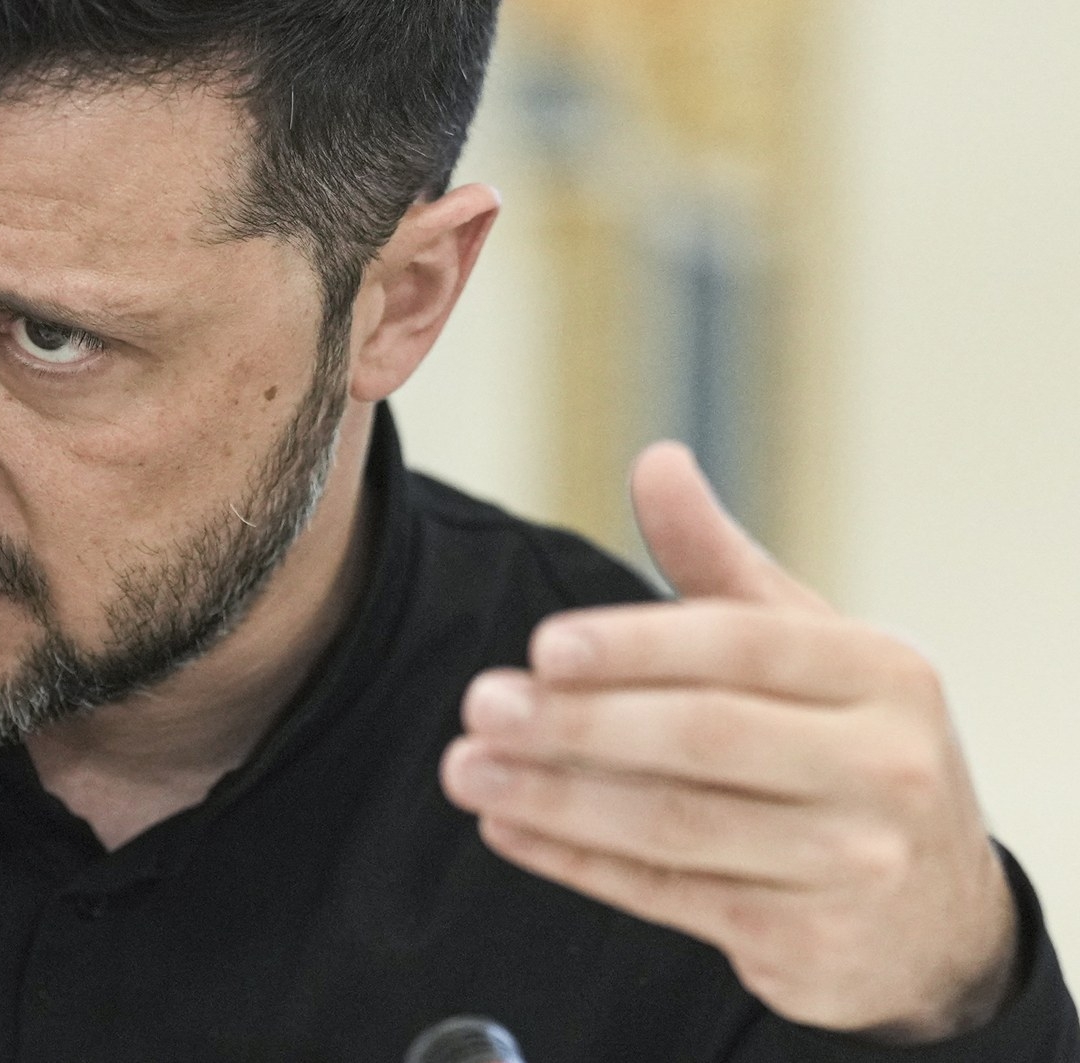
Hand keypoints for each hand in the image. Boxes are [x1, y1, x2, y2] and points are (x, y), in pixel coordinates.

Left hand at [439, 442, 1018, 1041]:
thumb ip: (718, 562)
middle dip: (576, 724)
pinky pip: (668, 897)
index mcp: (883, 673)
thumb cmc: (845, 749)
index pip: (743, 646)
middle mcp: (883, 767)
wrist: (937, 914)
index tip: (541, 648)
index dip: (636, 646)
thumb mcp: (810, 649)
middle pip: (703, 739)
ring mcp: (852, 863)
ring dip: (554, 798)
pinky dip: (576, 863)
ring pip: (675, 826)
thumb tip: (655, 460)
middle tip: (481, 706)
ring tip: (467, 770)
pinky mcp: (808, 943)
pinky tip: (507, 829)